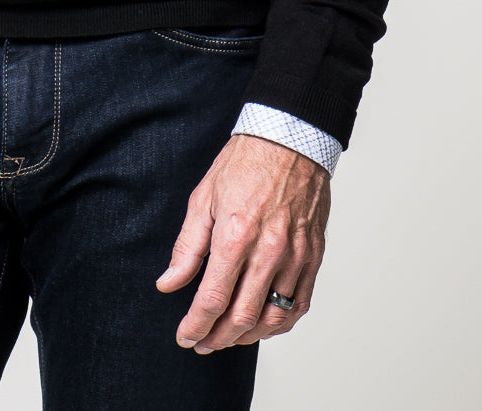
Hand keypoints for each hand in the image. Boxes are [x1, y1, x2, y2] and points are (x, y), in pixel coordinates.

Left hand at [156, 134, 330, 350]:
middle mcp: (268, 250)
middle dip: (217, 338)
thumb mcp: (203, 198)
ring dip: (248, 336)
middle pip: (242, 317)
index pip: (212, 299)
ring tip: (229, 337)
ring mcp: (295, 255)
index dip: (195, 326)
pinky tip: (263, 324)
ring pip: (272, 317)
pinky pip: (299, 304)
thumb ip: (187, 247)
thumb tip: (168, 283)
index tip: (185, 337)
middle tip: (203, 343)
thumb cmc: (244, 163)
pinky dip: (280, 323)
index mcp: (235, 234)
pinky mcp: (313, 255)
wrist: (289, 139)